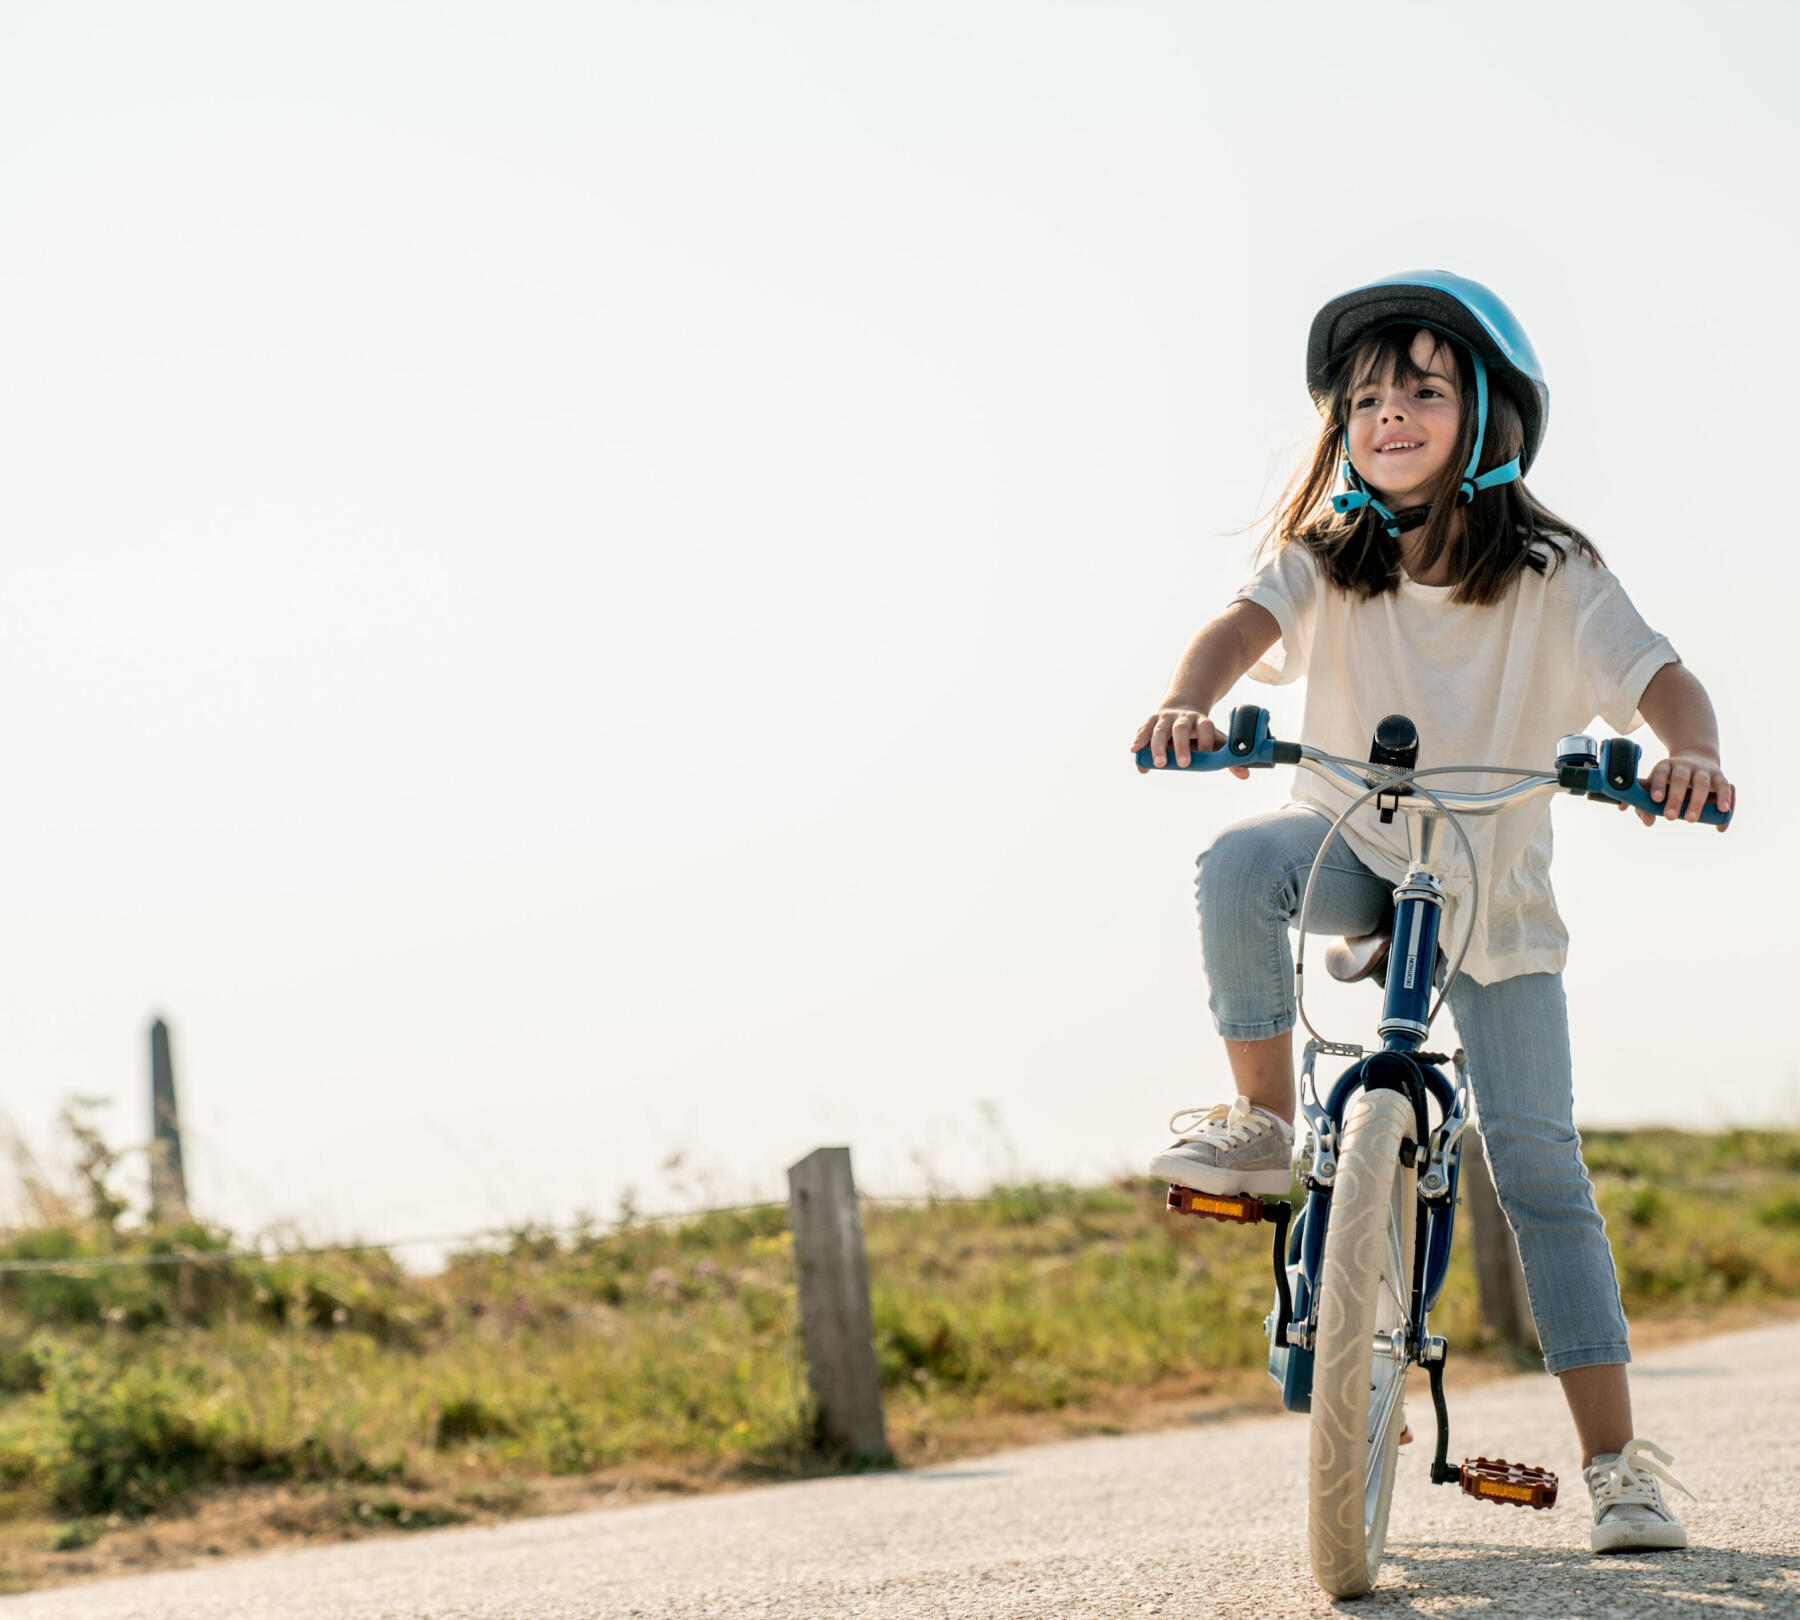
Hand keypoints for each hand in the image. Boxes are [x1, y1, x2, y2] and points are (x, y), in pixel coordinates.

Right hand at [1131, 710, 1249, 776]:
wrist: (1181, 710)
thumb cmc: (1199, 733)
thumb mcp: (1215, 741)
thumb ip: (1229, 758)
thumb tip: (1245, 775)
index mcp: (1201, 721)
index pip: (1205, 726)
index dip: (1206, 739)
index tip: (1206, 754)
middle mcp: (1182, 718)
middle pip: (1181, 729)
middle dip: (1181, 746)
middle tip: (1183, 765)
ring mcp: (1165, 719)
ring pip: (1159, 730)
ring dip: (1157, 746)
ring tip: (1156, 765)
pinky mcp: (1151, 722)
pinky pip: (1144, 730)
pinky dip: (1139, 740)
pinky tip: (1135, 751)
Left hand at [1631, 751, 1734, 828]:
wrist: (1697, 759)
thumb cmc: (1670, 781)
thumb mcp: (1656, 788)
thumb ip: (1646, 805)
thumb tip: (1648, 822)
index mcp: (1666, 766)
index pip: (1661, 773)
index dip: (1658, 785)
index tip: (1655, 799)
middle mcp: (1685, 765)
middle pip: (1680, 780)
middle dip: (1675, 798)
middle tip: (1669, 817)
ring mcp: (1703, 770)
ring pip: (1701, 783)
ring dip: (1697, 802)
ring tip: (1690, 820)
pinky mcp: (1719, 776)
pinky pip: (1724, 786)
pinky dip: (1724, 797)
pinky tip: (1723, 811)